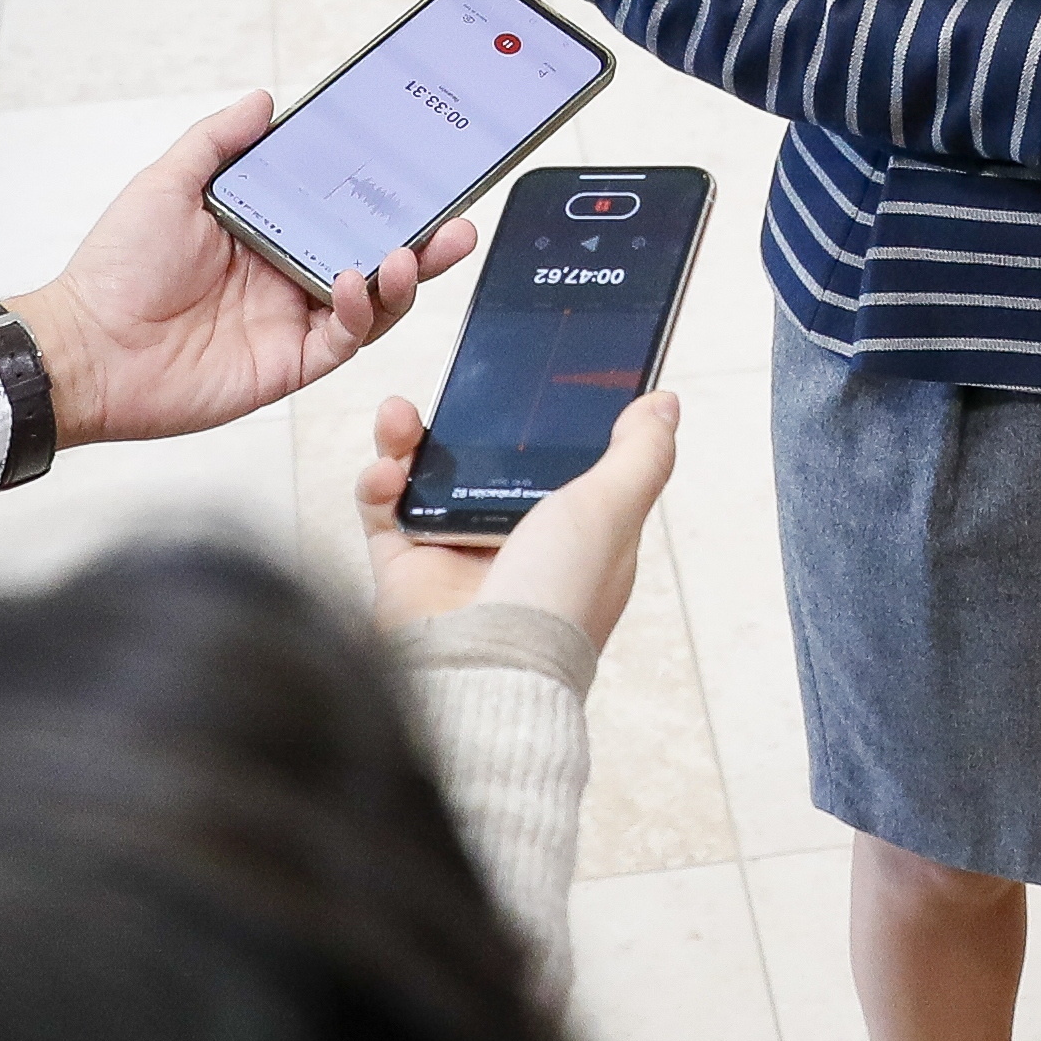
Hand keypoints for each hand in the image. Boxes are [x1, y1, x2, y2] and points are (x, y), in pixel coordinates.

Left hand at [3, 93, 475, 449]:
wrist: (86, 350)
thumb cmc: (115, 268)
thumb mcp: (166, 186)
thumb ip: (218, 143)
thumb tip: (264, 100)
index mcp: (270, 233)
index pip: (344, 210)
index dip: (386, 195)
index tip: (422, 170)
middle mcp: (290, 276)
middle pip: (375, 258)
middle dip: (424, 243)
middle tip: (456, 220)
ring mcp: (294, 322)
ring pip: (374, 303)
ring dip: (402, 278)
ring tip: (409, 251)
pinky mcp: (290, 363)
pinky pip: (343, 340)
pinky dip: (359, 313)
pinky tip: (353, 282)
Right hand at [358, 389, 679, 649]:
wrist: (484, 667)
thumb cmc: (558, 596)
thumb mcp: (613, 510)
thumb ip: (640, 454)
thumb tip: (664, 405)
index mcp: (574, 528)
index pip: (558, 459)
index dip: (541, 418)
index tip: (526, 374)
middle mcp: (516, 539)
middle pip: (483, 458)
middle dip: (463, 419)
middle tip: (454, 388)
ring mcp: (459, 553)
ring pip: (427, 474)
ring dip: (407, 439)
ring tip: (399, 417)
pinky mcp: (408, 568)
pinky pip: (383, 510)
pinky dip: (377, 483)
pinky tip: (387, 471)